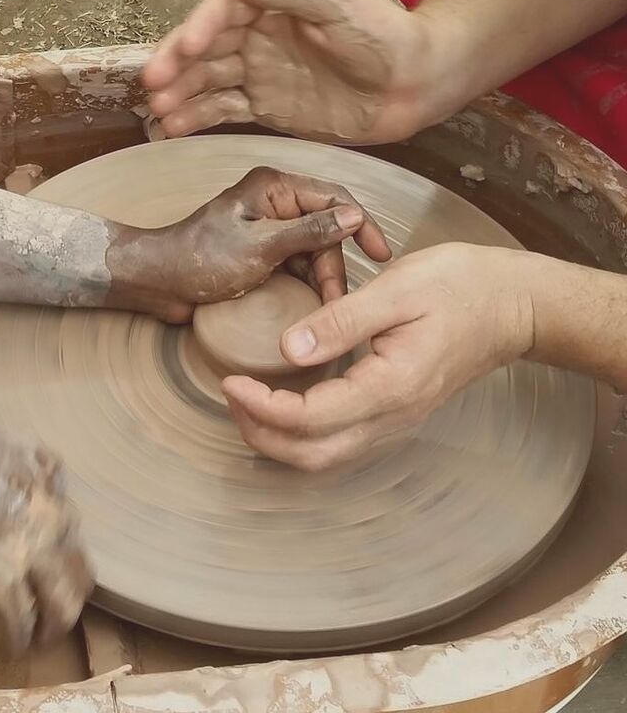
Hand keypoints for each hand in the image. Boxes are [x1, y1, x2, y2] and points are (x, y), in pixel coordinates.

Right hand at [0, 405, 93, 653]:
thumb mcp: (6, 441)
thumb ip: (25, 464)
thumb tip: (16, 476)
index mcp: (52, 484)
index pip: (71, 524)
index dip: (62, 546)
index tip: (53, 558)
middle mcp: (54, 519)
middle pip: (81, 568)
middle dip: (73, 591)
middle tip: (61, 607)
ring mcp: (34, 552)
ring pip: (63, 602)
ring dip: (56, 624)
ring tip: (45, 638)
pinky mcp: (5, 581)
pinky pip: (21, 621)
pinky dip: (18, 639)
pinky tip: (14, 649)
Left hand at [116, 166, 390, 321]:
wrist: (159, 282)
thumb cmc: (200, 259)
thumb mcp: (261, 247)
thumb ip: (309, 231)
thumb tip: (353, 216)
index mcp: (275, 188)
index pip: (335, 198)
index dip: (361, 225)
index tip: (381, 254)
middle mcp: (275, 202)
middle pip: (325, 229)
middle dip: (335, 264)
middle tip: (338, 300)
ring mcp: (268, 228)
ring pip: (313, 250)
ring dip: (322, 277)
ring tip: (327, 308)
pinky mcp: (261, 252)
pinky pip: (295, 264)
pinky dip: (305, 282)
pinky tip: (312, 304)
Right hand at [143, 0, 445, 143]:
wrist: (411, 85)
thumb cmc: (383, 36)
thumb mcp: (335, 3)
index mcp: (272, 7)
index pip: (222, 13)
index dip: (199, 29)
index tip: (187, 49)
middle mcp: (259, 39)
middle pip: (206, 50)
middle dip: (177, 67)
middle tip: (153, 84)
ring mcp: (261, 75)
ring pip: (209, 84)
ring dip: (181, 96)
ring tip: (157, 112)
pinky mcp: (267, 109)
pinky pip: (226, 112)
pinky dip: (200, 119)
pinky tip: (175, 127)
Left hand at [222, 244, 535, 470]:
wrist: (511, 305)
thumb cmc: (460, 288)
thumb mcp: (397, 290)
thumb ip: (340, 321)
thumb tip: (286, 349)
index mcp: (390, 386)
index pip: (308, 418)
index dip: (261, 406)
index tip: (232, 381)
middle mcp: (392, 417)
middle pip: (311, 455)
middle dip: (261, 434)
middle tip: (231, 396)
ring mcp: (396, 421)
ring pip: (325, 457)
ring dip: (279, 440)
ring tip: (249, 403)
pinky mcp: (395, 413)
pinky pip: (341, 442)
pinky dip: (303, 435)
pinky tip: (286, 404)